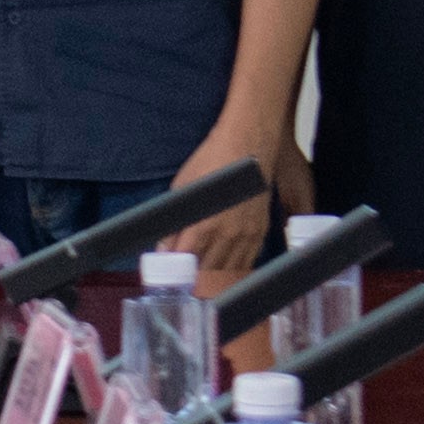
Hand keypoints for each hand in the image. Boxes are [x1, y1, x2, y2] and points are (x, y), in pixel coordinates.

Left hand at [168, 134, 278, 280]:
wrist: (247, 145)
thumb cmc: (212, 160)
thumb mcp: (183, 188)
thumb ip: (173, 222)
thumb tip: (164, 248)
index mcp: (203, 224)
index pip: (185, 260)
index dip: (175, 271)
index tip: (169, 276)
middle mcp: (225, 234)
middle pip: (205, 270)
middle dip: (193, 275)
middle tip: (184, 278)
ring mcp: (245, 235)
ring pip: (227, 269)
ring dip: (213, 275)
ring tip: (203, 278)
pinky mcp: (259, 231)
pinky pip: (246, 260)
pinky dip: (234, 268)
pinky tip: (225, 269)